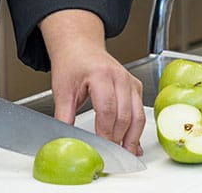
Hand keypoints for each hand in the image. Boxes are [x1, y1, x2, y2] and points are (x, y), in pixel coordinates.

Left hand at [40, 10, 144, 155]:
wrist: (80, 46)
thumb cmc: (72, 64)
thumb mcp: (61, 89)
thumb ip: (63, 115)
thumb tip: (63, 138)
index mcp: (100, 74)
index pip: (107, 109)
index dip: (105, 132)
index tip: (100, 148)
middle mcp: (119, 76)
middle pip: (125, 115)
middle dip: (118, 138)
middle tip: (110, 155)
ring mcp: (130, 81)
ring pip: (137, 115)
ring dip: (132, 137)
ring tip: (125, 154)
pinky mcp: (135, 86)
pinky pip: (140, 110)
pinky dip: (137, 128)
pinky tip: (131, 142)